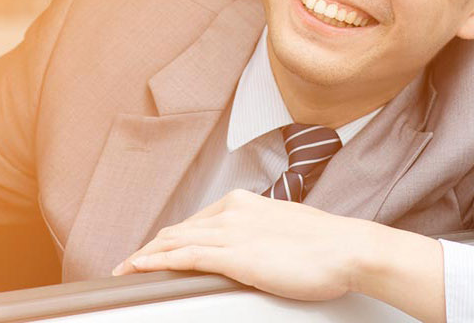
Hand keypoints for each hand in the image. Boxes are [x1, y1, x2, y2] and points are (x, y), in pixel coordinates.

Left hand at [111, 189, 379, 300]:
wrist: (349, 248)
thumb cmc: (328, 245)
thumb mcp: (285, 231)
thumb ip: (261, 236)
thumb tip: (252, 250)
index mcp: (244, 203)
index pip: (195, 221)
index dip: (170, 237)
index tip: (156, 250)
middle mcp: (232, 212)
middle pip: (177, 229)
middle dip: (149, 247)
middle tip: (129, 264)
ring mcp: (231, 232)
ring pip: (173, 241)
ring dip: (145, 256)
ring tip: (124, 269)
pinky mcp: (234, 255)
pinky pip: (184, 256)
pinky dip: (156, 261)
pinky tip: (140, 268)